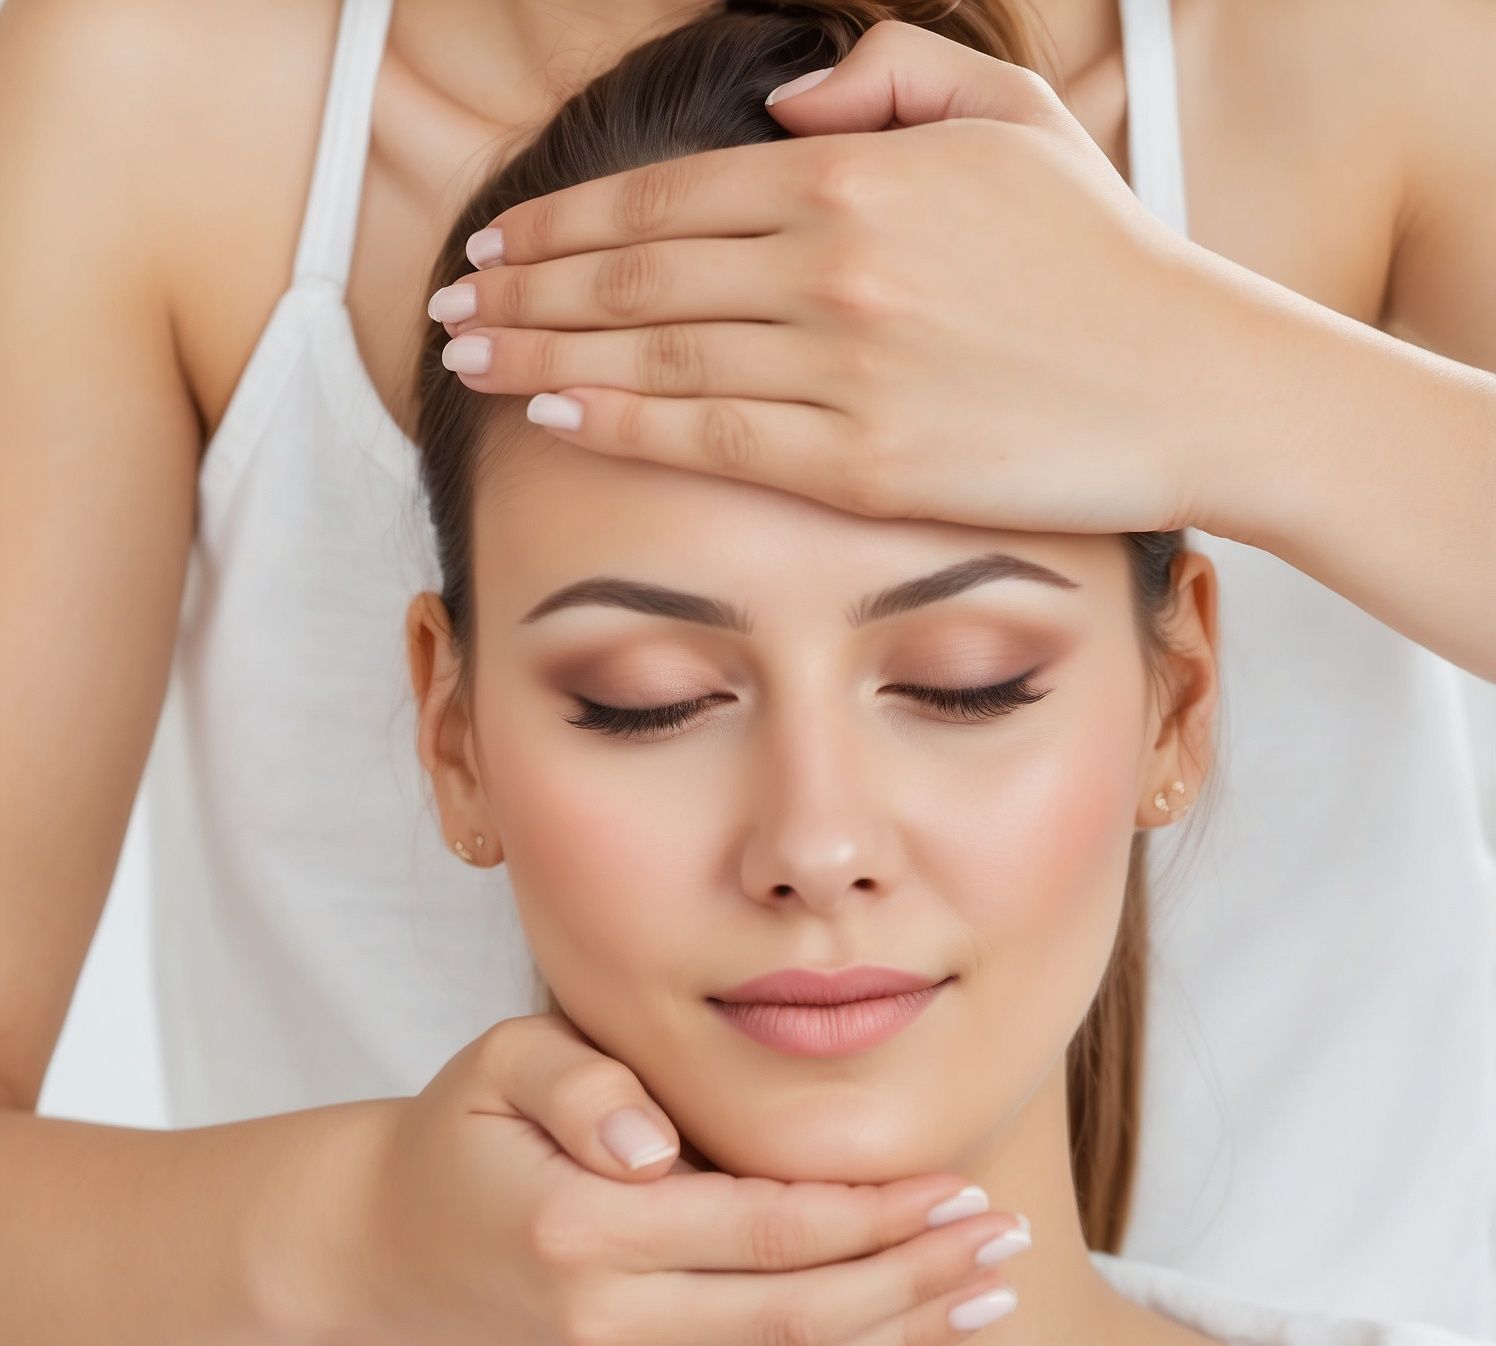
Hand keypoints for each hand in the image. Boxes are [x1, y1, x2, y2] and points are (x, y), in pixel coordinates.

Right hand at [322, 1012, 1029, 1345]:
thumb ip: (584, 1086)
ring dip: (903, 1333)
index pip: (772, 1232)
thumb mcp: (500, 1064)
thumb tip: (660, 1146)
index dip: (879, 1216)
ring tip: (987, 1294)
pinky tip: (906, 1341)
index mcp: (583, 1230)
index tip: (963, 1189)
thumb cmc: (455, 1135)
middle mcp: (605, 1329)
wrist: (372, 1250)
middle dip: (920, 1279)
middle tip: (1008, 1246)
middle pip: (804, 1317)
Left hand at [430, 19, 1241, 536]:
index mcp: (855, 174)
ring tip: (468, 359)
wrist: (1194, 380)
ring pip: (655, 353)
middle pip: (636, 272)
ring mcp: (843, 363)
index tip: (495, 242)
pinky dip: (622, 421)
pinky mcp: (863, 461)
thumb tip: (781, 98)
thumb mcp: (1010, 121)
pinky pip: (711, 437)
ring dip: (543, 350)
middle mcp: (832, 261)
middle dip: (524, 287)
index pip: (667, 197)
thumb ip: (886, 81)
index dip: (564, 222)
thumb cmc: (1104, 257)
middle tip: (450, 305)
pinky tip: (554, 411)